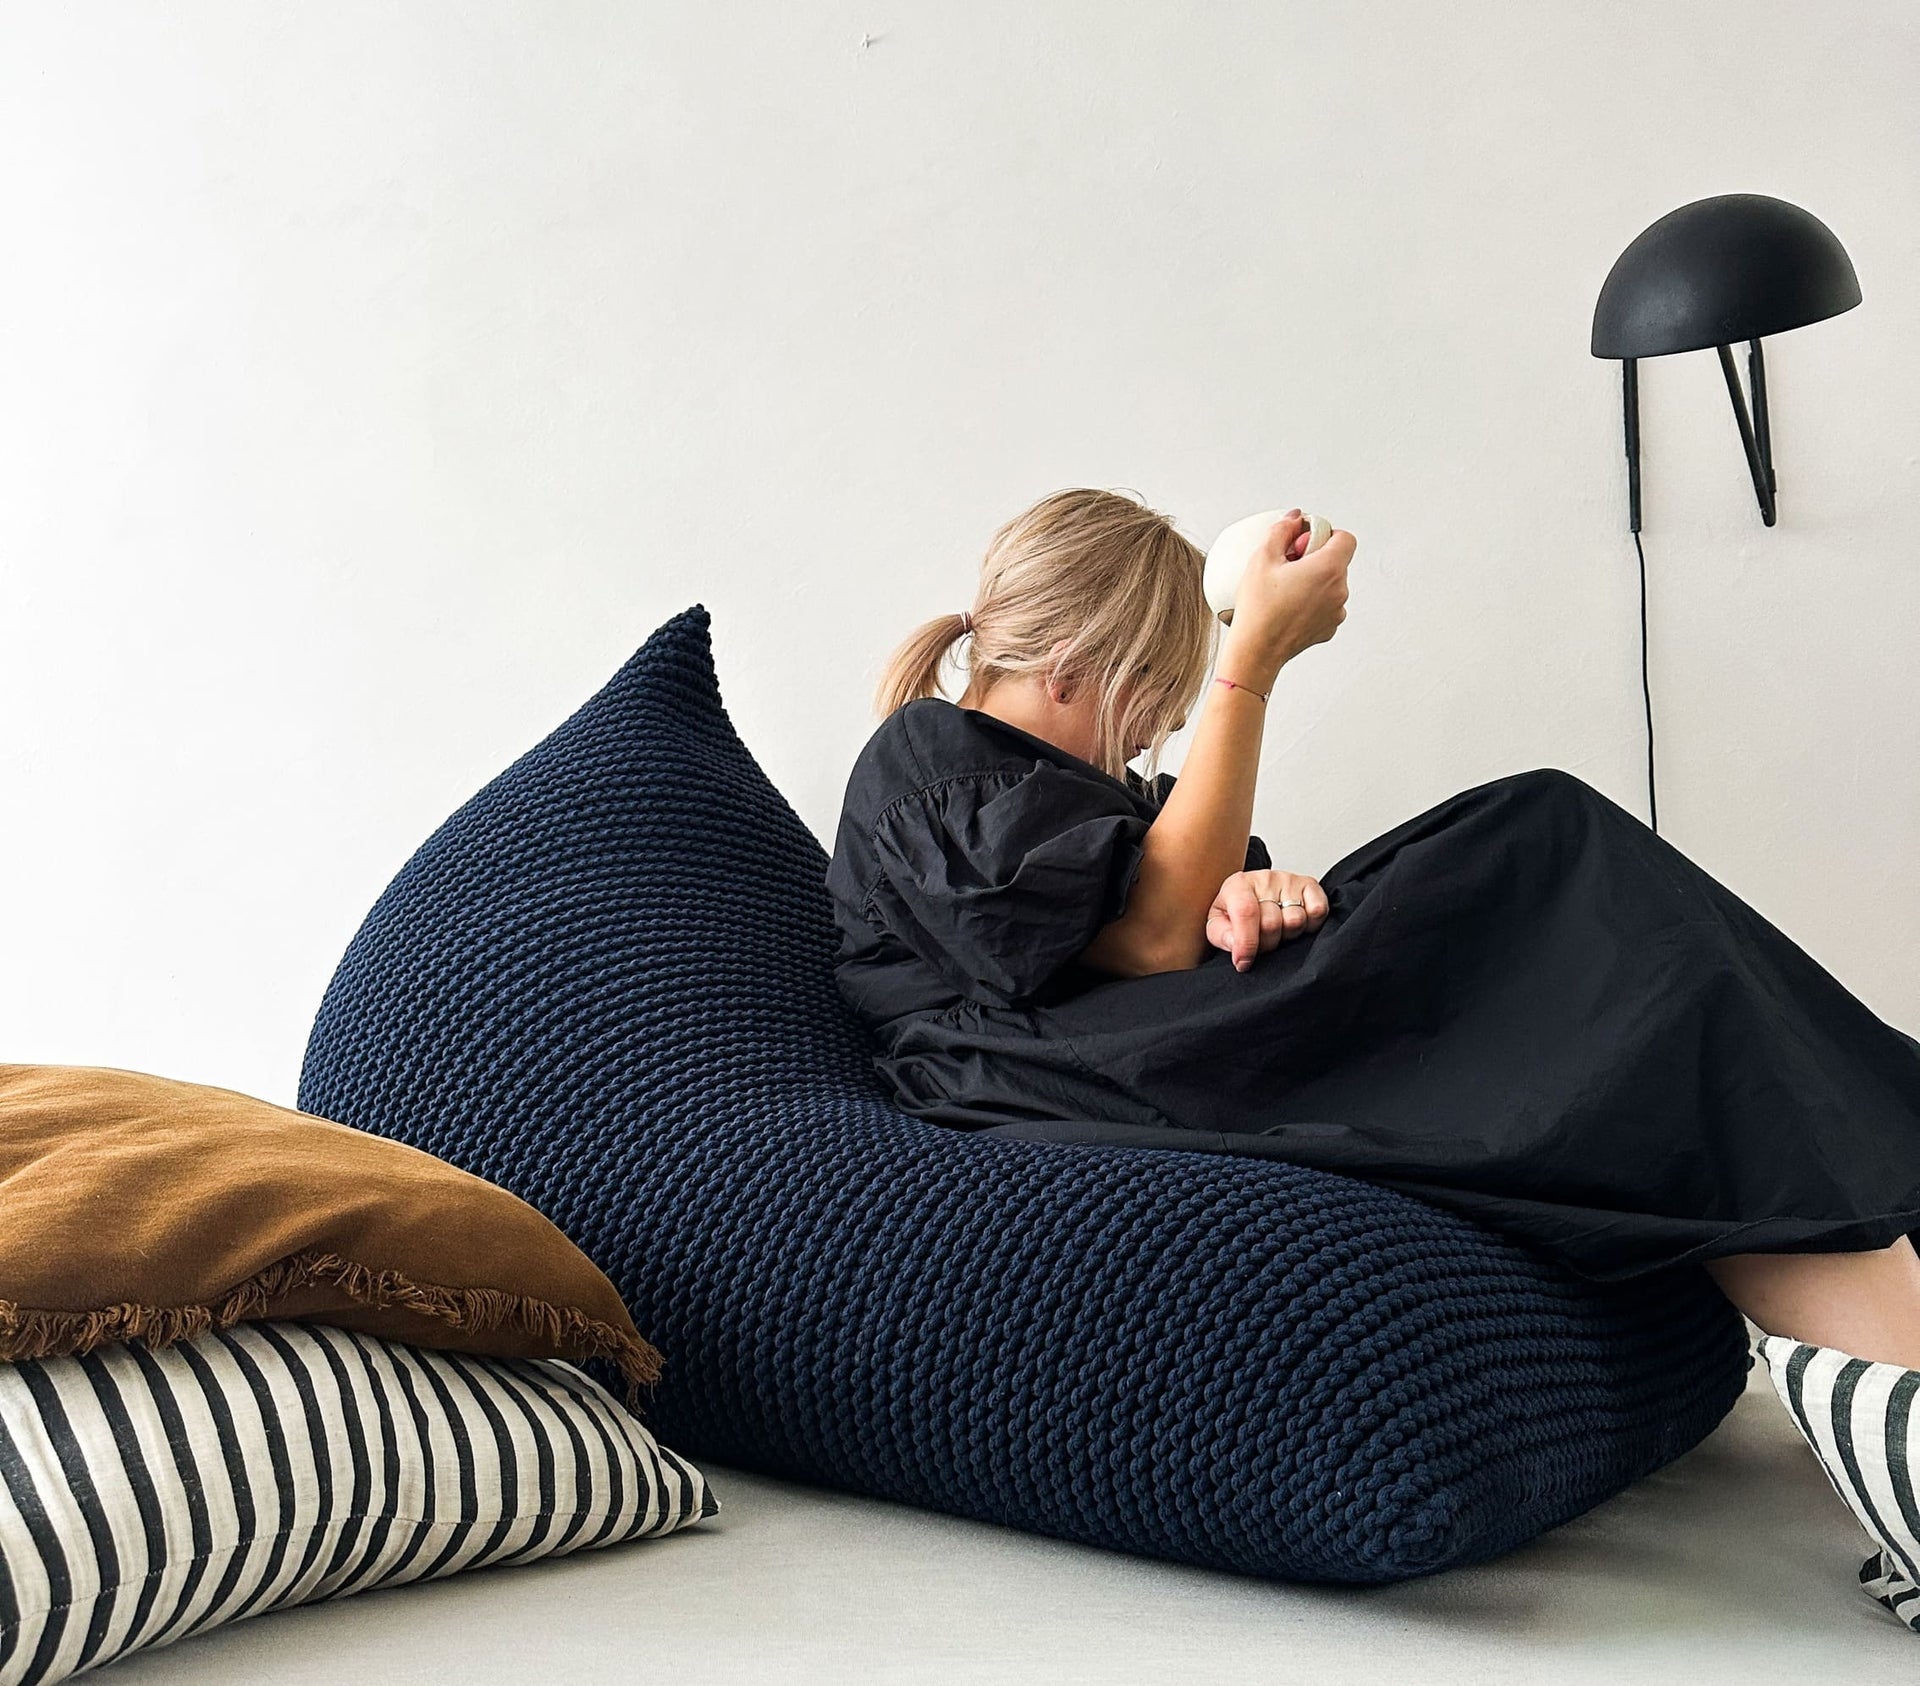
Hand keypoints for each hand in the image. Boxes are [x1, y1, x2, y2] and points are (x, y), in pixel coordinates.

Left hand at [1207, 869, 1330, 971]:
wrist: (1252, 893)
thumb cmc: (1236, 910)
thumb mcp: (1218, 923)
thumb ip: (1222, 935)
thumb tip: (1236, 945)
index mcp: (1238, 885)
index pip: (1246, 913)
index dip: (1246, 943)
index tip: (1244, 962)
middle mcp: (1264, 879)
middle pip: (1272, 924)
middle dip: (1266, 944)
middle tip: (1261, 943)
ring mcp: (1289, 880)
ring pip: (1296, 921)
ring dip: (1287, 935)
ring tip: (1278, 931)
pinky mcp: (1309, 885)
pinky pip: (1317, 912)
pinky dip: (1310, 925)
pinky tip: (1294, 924)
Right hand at [1222, 514, 1355, 676]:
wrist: (1257, 651)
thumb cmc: (1259, 609)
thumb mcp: (1262, 558)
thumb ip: (1282, 530)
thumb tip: (1293, 520)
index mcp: (1329, 569)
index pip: (1345, 538)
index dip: (1325, 534)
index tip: (1304, 542)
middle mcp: (1340, 590)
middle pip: (1337, 561)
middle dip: (1314, 558)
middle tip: (1286, 567)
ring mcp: (1337, 612)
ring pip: (1331, 584)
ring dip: (1313, 581)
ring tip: (1284, 590)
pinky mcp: (1329, 628)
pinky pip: (1325, 605)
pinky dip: (1311, 602)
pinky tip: (1287, 607)